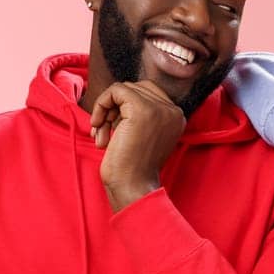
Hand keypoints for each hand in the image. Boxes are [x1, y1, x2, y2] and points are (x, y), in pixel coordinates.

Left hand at [90, 81, 185, 210]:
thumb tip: (118, 94)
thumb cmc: (133, 166)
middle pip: (135, 88)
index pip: (147, 93)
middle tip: (104, 129)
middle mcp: (173, 110)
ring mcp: (160, 108)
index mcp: (177, 117)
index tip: (114, 129)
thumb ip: (140, 114)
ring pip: (124, 89)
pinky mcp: (142, 108)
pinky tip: (97, 126)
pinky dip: (100, 105)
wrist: (133, 185)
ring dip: (105, 109)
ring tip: (100, 133)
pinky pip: (115, 91)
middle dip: (114, 107)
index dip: (124, 107)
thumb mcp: (143, 135)